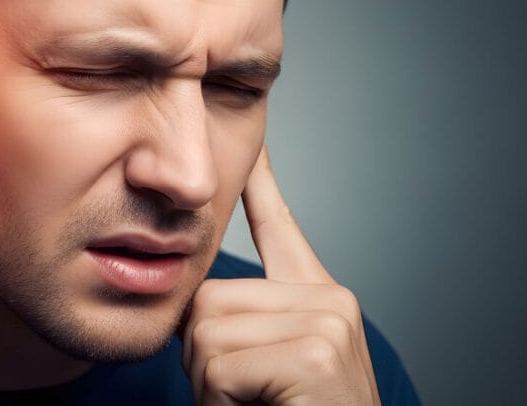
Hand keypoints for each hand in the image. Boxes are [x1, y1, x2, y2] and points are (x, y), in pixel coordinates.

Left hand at [180, 144, 379, 404]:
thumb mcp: (263, 366)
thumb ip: (242, 324)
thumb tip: (198, 301)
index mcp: (314, 299)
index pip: (280, 228)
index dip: (260, 186)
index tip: (253, 145)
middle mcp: (328, 299)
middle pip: (208, 299)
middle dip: (203, 357)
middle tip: (243, 393)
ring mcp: (326, 321)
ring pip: (206, 332)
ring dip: (210, 383)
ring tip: (254, 404)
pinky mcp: (314, 353)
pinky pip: (220, 366)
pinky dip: (221, 401)